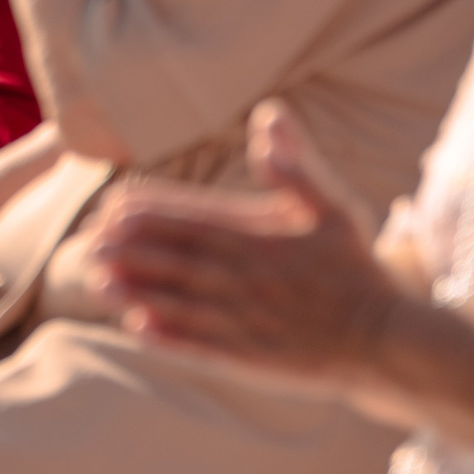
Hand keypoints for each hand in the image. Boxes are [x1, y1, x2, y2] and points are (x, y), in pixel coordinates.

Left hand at [90, 101, 401, 386]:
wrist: (387, 341)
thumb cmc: (354, 268)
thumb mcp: (332, 207)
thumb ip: (294, 164)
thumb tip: (269, 113)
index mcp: (260, 238)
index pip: (193, 219)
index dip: (149, 213)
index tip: (110, 206)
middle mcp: (247, 278)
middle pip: (177, 259)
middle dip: (129, 250)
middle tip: (86, 242)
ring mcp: (248, 321)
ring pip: (180, 303)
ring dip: (136, 292)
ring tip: (95, 282)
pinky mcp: (252, 359)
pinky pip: (201, 348)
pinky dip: (168, 339)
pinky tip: (136, 331)